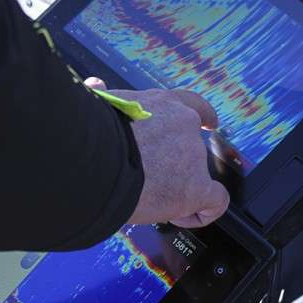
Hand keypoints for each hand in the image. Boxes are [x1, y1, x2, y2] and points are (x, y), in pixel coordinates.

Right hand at [85, 78, 229, 227]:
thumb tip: (94, 86)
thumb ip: (104, 97)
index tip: (208, 124)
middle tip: (148, 178)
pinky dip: (200, 213)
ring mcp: (193, 156)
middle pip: (190, 148)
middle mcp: (185, 124)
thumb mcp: (99, 105)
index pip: (192, 105)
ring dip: (175, 188)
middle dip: (174, 165)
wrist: (93, 162)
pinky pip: (214, 202)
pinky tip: (178, 216)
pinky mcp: (196, 188)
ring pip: (196, 177)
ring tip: (145, 198)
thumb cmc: (89, 135)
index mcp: (162, 103)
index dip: (203, 116)